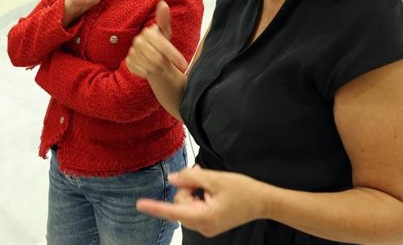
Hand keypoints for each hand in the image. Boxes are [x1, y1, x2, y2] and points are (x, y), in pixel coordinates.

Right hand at [126, 0, 187, 78]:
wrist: (151, 56)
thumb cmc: (160, 44)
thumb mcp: (166, 33)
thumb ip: (164, 20)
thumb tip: (163, 3)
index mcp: (148, 33)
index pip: (164, 46)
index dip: (175, 56)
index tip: (184, 65)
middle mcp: (138, 41)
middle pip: (157, 58)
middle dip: (165, 63)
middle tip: (168, 65)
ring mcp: (132, 52)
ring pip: (150, 66)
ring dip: (158, 69)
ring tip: (160, 66)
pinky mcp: (128, 63)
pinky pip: (142, 72)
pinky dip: (149, 73)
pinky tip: (150, 69)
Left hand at [136, 166, 266, 237]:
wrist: (263, 202)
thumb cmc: (243, 190)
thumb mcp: (215, 179)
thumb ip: (190, 178)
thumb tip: (172, 179)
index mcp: (204, 217)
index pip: (174, 210)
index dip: (155, 206)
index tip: (139, 204)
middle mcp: (202, 226)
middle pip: (180, 203)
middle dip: (187, 187)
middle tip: (200, 175)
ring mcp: (206, 226)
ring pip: (186, 204)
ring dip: (193, 190)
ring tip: (209, 182)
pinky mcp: (208, 223)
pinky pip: (193, 207)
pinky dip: (197, 195)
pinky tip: (209, 188)